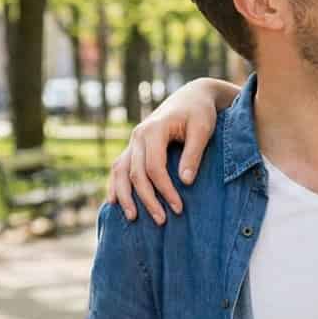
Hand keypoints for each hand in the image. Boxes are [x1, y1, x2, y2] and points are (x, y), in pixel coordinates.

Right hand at [105, 79, 224, 223]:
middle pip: (136, 174)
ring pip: (120, 171)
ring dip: (125, 196)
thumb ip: (193, 154)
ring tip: (132, 218)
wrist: (191, 97)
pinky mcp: (134, 147)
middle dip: (147, 199)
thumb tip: (185, 182)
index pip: (154, 167)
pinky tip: (114, 202)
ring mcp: (133, 141)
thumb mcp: (202, 129)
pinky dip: (115, 185)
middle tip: (162, 221)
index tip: (178, 208)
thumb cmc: (200, 113)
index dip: (165, 190)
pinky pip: (119, 167)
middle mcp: (138, 136)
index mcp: (153, 130)